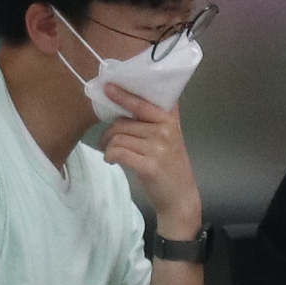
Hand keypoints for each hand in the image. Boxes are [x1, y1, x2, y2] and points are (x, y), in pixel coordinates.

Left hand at [93, 80, 204, 237]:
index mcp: (170, 120)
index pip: (142, 104)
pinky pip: (119, 153)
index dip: (123, 95)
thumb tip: (134, 95)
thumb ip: (158, 117)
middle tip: (105, 141)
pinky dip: (110, 156)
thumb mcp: (171, 136)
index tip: (108, 88)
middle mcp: (165, 131)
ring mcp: (158, 149)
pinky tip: (111, 160)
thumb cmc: (171, 165)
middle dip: (109, 132)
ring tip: (109, 152)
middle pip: (123, 123)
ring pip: (119, 138)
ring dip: (107, 146)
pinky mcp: (149, 165)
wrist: (180, 196)